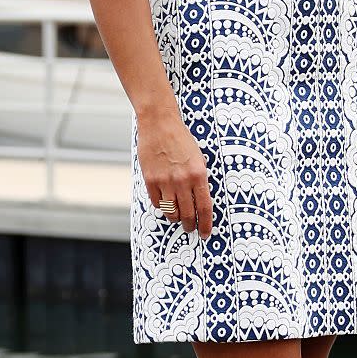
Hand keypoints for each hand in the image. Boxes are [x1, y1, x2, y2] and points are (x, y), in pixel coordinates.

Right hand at [136, 108, 212, 239]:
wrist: (160, 123)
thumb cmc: (181, 139)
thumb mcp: (198, 158)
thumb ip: (199, 179)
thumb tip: (200, 202)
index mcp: (199, 174)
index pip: (205, 208)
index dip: (206, 224)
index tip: (205, 233)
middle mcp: (182, 180)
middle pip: (187, 214)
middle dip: (190, 225)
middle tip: (190, 228)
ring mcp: (165, 181)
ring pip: (171, 212)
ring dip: (175, 218)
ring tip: (177, 216)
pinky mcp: (150, 180)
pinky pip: (157, 203)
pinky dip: (162, 206)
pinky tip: (165, 202)